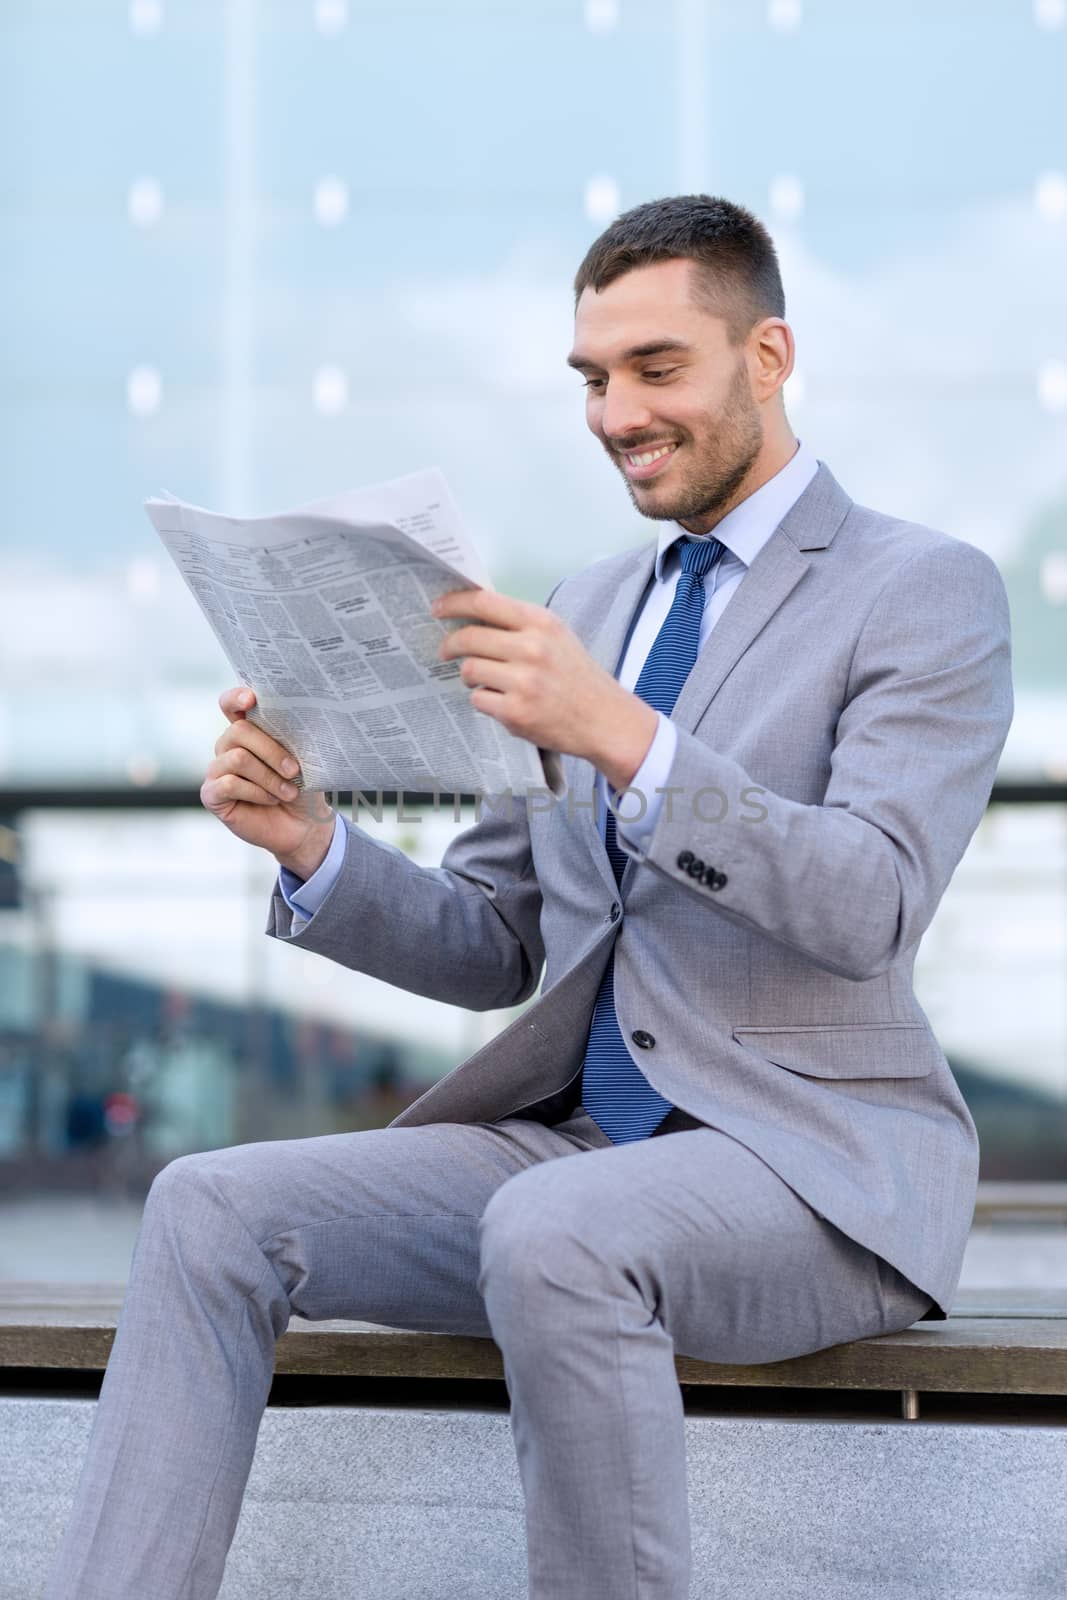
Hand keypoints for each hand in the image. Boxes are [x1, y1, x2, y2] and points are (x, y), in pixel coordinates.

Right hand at [201, 688, 335, 877]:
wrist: (304, 826)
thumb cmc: (302, 788)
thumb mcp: (302, 760)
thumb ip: (290, 738)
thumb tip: (294, 719)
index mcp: (249, 732)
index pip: (231, 704)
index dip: (236, 697)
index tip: (252, 699)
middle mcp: (228, 747)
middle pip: (239, 731)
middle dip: (271, 750)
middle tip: (295, 770)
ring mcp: (217, 770)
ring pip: (238, 758)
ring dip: (269, 777)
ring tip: (288, 791)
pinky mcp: (212, 794)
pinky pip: (229, 783)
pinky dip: (256, 792)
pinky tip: (269, 800)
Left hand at [433, 588, 657, 791]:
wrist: (605, 719)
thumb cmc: (578, 677)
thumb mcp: (557, 637)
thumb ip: (520, 624)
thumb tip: (473, 614)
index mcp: (541, 623)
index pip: (484, 602)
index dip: (454, 603)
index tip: (438, 608)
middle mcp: (532, 648)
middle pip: (469, 637)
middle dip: (450, 645)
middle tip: (445, 651)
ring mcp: (523, 682)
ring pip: (469, 670)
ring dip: (468, 676)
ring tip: (481, 680)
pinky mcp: (516, 712)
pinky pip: (478, 700)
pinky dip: (483, 701)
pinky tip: (501, 701)